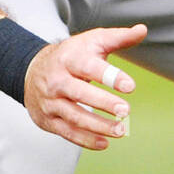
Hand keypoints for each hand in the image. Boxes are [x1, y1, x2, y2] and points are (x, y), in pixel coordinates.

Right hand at [23, 24, 146, 148]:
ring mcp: (51, 101)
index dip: (110, 76)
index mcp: (69, 59)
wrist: (32, 70)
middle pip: (80, 93)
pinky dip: (86, 140)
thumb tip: (142, 30)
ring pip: (74, 116)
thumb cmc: (71, 56)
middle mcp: (57, 80)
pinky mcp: (48, 119)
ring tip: (121, 130)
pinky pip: (67, 132)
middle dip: (103, 103)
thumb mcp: (91, 41)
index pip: (89, 67)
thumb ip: (118, 38)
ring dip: (98, 126)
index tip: (130, 86)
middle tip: (125, 111)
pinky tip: (104, 142)